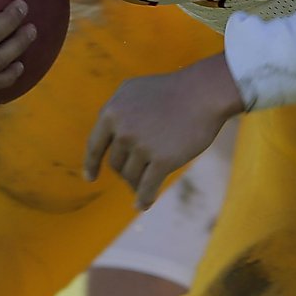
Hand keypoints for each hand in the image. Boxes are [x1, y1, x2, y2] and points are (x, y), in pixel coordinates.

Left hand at [85, 56, 245, 209]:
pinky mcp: (163, 160)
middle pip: (116, 163)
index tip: (90, 178)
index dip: (91, 164)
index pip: (95, 145)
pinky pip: (147, 187)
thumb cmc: (172, 90)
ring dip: (137, 183)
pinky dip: (144, 198)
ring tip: (147, 184)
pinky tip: (143, 205)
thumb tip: (106, 138)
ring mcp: (142, 146)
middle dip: (126, 169)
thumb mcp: (134, 91)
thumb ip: (117, 112)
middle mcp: (123, 130)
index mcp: (112, 112)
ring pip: (131, 175)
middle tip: (140, 172)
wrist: (205, 93)